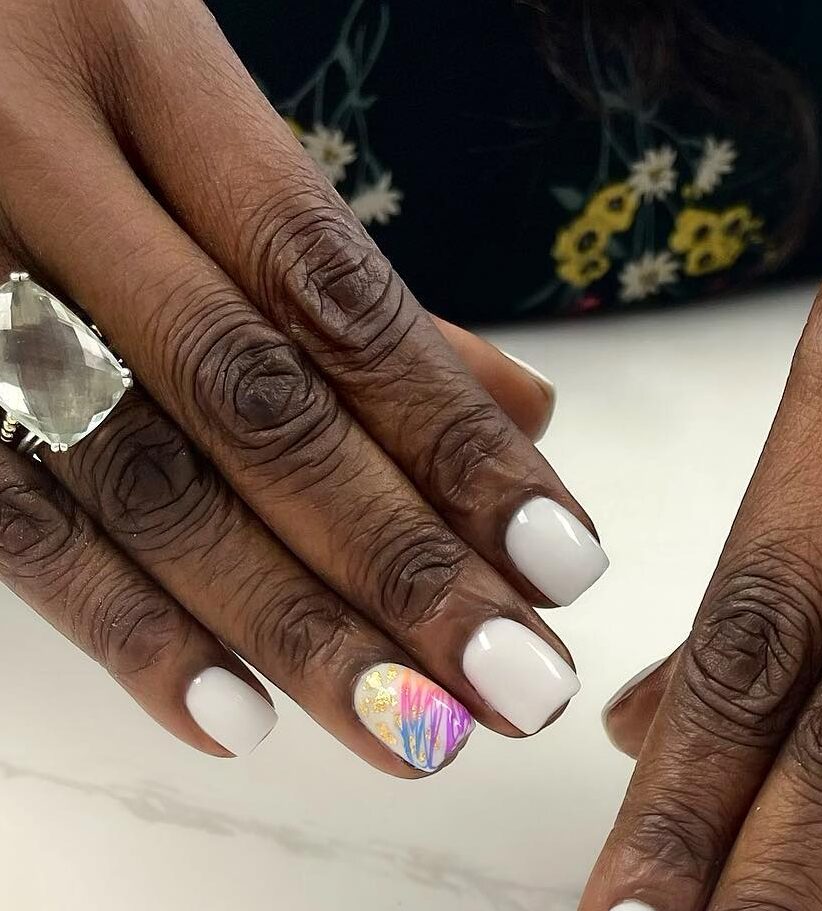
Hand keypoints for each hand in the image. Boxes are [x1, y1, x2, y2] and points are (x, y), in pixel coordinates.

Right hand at [0, 0, 606, 773]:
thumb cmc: (49, 76)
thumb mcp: (197, 131)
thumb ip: (345, 282)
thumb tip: (526, 415)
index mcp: (142, 61)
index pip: (336, 294)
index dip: (457, 443)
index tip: (566, 566)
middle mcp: (31, 151)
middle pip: (256, 405)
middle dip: (402, 566)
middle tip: (517, 687)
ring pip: (142, 480)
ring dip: (292, 630)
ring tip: (411, 733)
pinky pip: (9, 518)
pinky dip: (127, 628)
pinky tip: (236, 721)